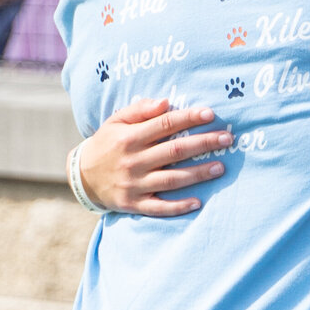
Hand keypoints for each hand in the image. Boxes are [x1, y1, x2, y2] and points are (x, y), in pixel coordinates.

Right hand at [76, 97, 231, 216]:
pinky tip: (198, 202)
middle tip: (227, 139)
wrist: (81, 177)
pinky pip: (159, 207)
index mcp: (129, 137)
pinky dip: (179, 206)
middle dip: (203, 144)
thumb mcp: (116, 121)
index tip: (210, 114)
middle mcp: (133, 161)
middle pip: (174, 151)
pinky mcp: (134, 204)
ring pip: (171, 179)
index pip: (165, 124)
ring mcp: (134, 184)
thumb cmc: (107, 143)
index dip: (188, 118)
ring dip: (198, 174)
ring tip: (221, 167)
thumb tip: (166, 102)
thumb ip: (140, 110)